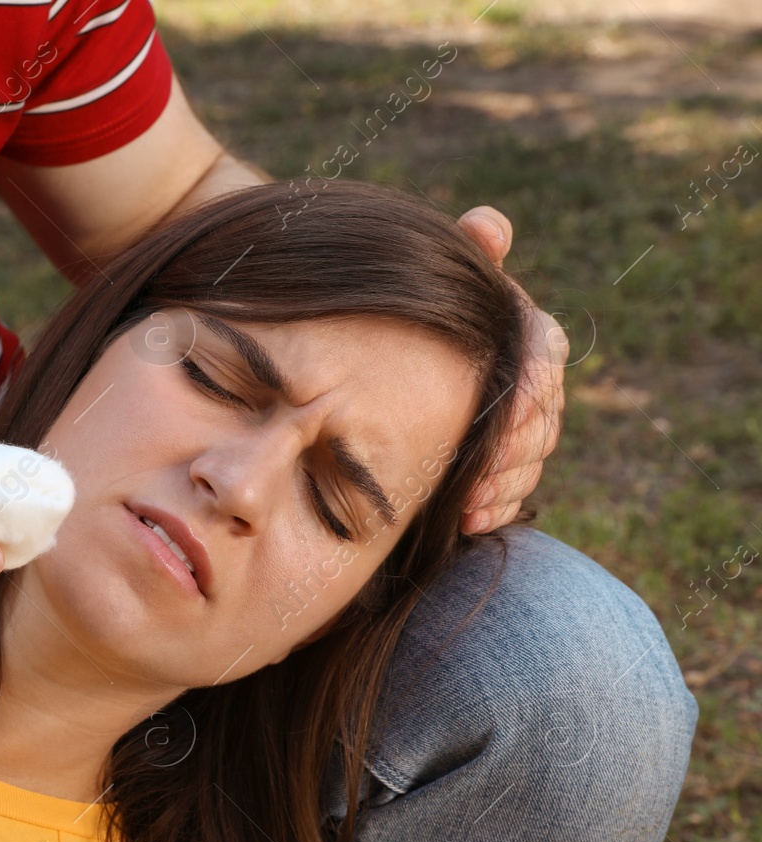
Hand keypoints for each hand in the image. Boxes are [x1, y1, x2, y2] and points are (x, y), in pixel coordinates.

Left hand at [455, 206, 567, 534]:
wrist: (393, 364)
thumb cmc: (423, 315)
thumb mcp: (444, 284)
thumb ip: (467, 254)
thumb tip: (485, 225)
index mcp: (528, 336)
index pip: (544, 359)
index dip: (531, 388)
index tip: (508, 413)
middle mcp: (536, 383)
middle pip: (542, 420)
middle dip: (513, 450)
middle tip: (480, 474)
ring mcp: (524, 428)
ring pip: (530, 459)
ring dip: (503, 485)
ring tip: (470, 504)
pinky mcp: (505, 466)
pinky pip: (513, 490)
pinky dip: (495, 507)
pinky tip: (470, 520)